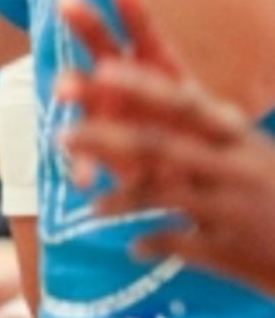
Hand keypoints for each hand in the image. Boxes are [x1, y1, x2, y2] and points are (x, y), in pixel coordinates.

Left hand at [60, 0, 274, 293]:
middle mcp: (235, 166)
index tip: (102, 66)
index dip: (141, 84)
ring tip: (91, 204)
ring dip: (119, 198)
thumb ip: (224, 138)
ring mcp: (231, 209)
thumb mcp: (263, 159)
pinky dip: (150, 244)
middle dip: (106, 138)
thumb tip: (202, 114)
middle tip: (62, 133)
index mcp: (241, 138)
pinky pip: (176, 244)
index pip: (186, 102)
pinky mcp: (230, 251)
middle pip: (158, 145)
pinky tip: (134, 248)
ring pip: (160, 194)